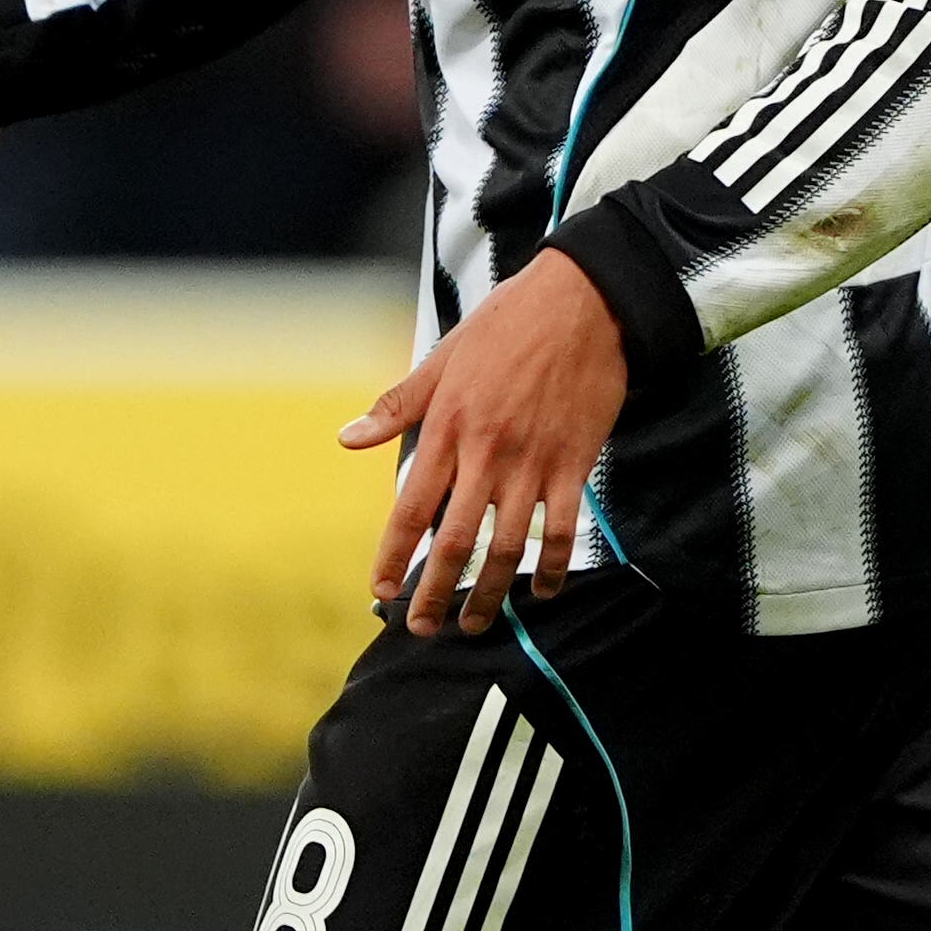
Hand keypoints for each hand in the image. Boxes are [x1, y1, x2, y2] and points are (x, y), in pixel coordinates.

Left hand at [340, 249, 626, 636]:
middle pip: (454, 540)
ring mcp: (532, 462)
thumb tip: (347, 438)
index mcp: (447, 426)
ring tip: (477, 623)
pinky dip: (550, 568)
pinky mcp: (573, 464)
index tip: (381, 589)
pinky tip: (541, 592)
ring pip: (506, 546)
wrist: (583, 303)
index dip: (393, 554)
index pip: (410, 506)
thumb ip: (397, 406)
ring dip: (489, 593)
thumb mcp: (443, 357)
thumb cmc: (508, 324)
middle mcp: (486, 452)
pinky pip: (561, 531)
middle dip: (435, 592)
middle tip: (423, 627)